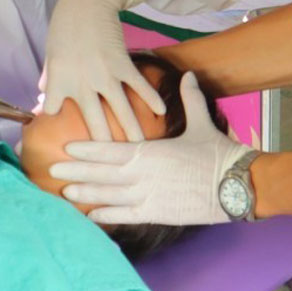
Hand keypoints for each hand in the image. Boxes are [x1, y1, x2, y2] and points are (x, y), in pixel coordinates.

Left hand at [43, 7, 163, 141]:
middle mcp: (80, 82)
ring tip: (142, 153)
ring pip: (120, 110)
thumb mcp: (51, 53)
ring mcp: (103, 74)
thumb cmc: (64, 27)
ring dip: (132, 132)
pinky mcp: (122, 64)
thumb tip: (43, 98)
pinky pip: (138, 86)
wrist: (85, 2)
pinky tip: (161, 113)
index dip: (57, 127)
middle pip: (93, 122)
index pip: (53, 112)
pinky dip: (150, 98)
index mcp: (58, 81)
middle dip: (103, 150)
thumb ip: (50, 79)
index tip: (65, 145)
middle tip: (111, 171)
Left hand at [50, 72, 254, 224]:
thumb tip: (188, 74)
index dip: (87, 150)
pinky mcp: (159, 214)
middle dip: (77, 172)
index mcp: (151, 151)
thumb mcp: (202, 123)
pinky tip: (92, 216)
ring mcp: (150, 196)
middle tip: (53, 171)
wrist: (238, 185)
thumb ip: (189, 98)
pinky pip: (128, 215)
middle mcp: (145, 174)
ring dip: (87, 194)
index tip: (67, 148)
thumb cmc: (219, 153)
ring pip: (110, 195)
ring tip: (65, 193)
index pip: (111, 149)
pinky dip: (108, 215)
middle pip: (103, 174)